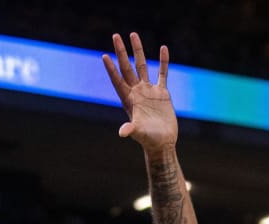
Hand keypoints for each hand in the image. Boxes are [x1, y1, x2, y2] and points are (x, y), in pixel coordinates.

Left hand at [102, 33, 176, 150]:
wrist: (162, 142)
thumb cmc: (149, 139)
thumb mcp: (139, 133)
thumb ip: (131, 130)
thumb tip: (123, 132)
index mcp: (129, 99)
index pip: (117, 80)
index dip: (111, 68)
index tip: (104, 55)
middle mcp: (136, 92)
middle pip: (127, 68)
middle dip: (121, 52)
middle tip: (115, 36)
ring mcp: (149, 91)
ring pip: (142, 66)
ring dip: (138, 51)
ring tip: (133, 35)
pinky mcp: (162, 93)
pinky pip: (163, 73)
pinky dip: (163, 61)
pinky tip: (163, 48)